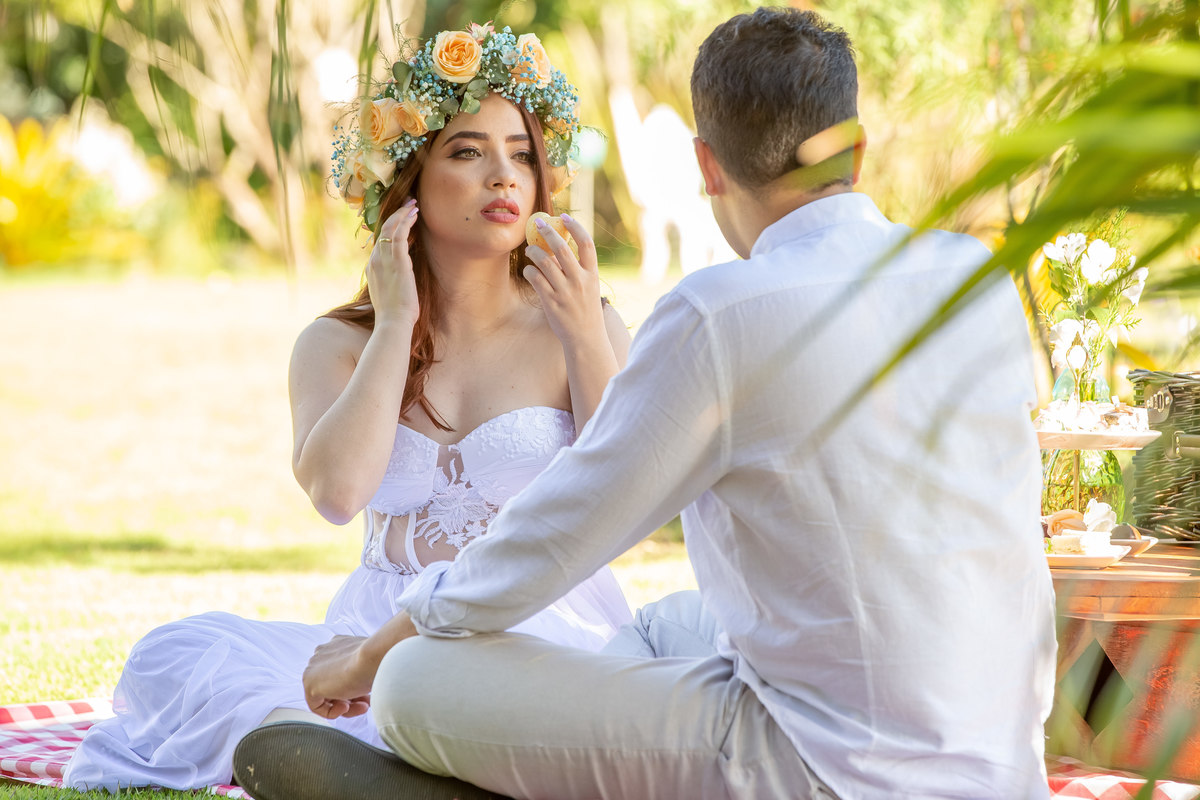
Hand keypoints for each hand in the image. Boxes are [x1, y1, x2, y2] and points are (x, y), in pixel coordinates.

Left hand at [302, 635, 374, 718]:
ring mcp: (313, 667)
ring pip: (326, 696)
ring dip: (346, 705)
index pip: (339, 672)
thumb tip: (365, 683)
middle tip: (367, 703)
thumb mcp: (369, 664)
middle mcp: (322, 654)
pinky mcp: (310, 683)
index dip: (355, 687)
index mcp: (336, 645)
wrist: (373, 657)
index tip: (368, 694)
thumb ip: (361, 671)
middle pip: (332, 684)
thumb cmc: (376, 658)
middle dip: (351, 697)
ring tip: (362, 707)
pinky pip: (316, 705)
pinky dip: (332, 711)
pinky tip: (347, 707)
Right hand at [368, 198, 420, 328]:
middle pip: (383, 230)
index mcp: (373, 269)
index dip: (391, 229)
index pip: (381, 242)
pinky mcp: (396, 261)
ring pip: (390, 228)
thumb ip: (393, 285)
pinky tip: (414, 213)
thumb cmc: (395, 316)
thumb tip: (400, 284)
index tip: (402, 220)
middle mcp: (375, 261)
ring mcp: (383, 260)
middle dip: (396, 215)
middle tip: (408, 203)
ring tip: (413, 204)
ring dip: (402, 213)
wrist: (392, 323)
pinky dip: (406, 220)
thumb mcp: (391, 296)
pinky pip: (399, 233)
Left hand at [523, 213, 605, 350]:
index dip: (575, 226)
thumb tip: (558, 245)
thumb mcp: (589, 287)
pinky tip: (529, 271)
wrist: (585, 338)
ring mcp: (565, 291)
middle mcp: (580, 280)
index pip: (586, 243)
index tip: (564, 217)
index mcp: (592, 274)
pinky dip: (529, 270)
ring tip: (529, 250)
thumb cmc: (585, 309)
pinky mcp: (551, 301)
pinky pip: (535, 278)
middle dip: (548, 232)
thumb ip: (577, 268)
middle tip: (538, 223)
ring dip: (533, 251)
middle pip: (562, 248)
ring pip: (544, 261)